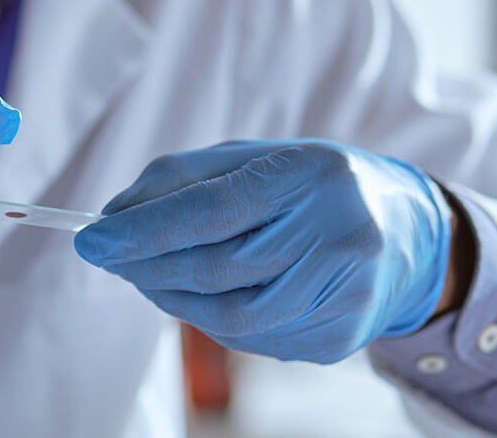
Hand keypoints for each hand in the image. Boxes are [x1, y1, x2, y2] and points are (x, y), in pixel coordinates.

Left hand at [74, 140, 451, 362]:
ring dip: (168, 295)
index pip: (213, 210)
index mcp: (313, 177)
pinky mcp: (337, 338)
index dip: (144, 230)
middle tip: (107, 254)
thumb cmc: (309, 185)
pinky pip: (249, 339)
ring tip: (144, 273)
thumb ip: (179, 180)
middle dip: (144, 265)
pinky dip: (205, 316)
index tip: (91, 238)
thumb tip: (112, 218)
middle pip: (214, 268)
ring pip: (226, 316)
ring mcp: (343, 297)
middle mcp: (337, 238)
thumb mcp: (252, 158)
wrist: (405, 233)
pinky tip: (192, 294)